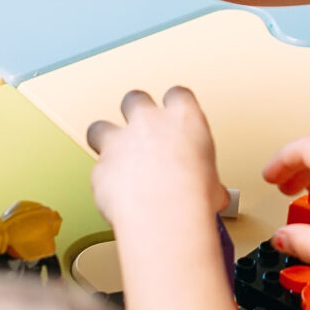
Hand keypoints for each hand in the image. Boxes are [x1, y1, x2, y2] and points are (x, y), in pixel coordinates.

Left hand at [86, 87, 228, 235]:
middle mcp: (148, 122)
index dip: (174, 105)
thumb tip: (212, 194)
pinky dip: (104, 179)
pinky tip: (114, 192)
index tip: (175, 117)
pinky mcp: (100, 167)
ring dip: (105, 138)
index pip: (177, 95)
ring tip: (113, 155)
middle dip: (134, 112)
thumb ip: (206, 181)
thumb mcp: (212, 183)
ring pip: (100, 127)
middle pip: (134, 99)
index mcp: (182, 118)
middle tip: (141, 130)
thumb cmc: (192, 196)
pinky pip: (97, 169)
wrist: (165, 214)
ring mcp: (119, 142)